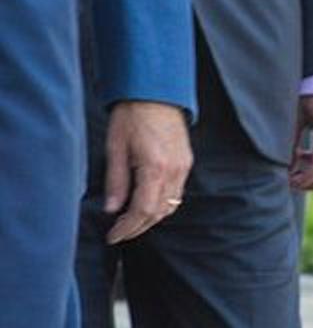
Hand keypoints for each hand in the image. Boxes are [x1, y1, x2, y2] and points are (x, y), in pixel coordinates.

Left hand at [105, 101, 192, 244]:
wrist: (155, 91)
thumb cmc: (132, 114)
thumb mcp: (115, 147)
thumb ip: (115, 180)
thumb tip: (111, 208)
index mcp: (154, 167)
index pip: (142, 210)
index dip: (127, 228)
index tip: (113, 236)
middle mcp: (173, 171)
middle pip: (158, 213)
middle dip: (138, 227)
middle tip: (119, 233)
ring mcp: (183, 167)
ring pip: (170, 206)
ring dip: (150, 218)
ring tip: (131, 222)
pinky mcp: (186, 162)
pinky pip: (176, 193)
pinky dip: (161, 204)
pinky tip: (147, 203)